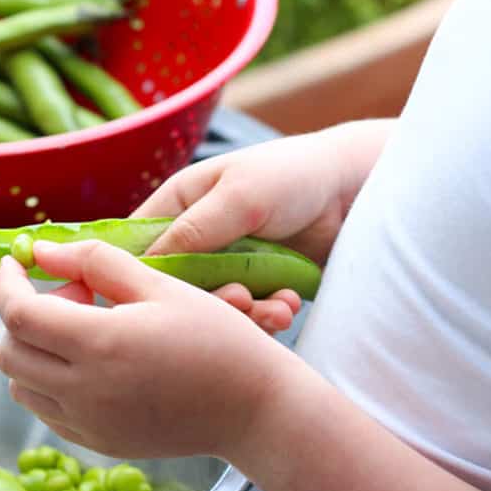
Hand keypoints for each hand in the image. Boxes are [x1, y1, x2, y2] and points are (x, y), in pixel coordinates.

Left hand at [0, 239, 285, 460]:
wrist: (254, 407)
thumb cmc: (216, 337)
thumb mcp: (160, 285)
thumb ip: (96, 262)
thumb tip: (42, 250)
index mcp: (100, 344)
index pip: (19, 315)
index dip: (7, 284)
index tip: (17, 262)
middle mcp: (84, 391)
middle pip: (10, 352)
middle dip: (25, 314)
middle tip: (75, 294)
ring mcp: (89, 423)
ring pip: (21, 386)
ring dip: (35, 350)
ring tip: (86, 329)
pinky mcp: (100, 442)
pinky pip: (48, 411)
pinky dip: (52, 382)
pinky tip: (96, 362)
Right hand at [132, 122, 392, 330]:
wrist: (354, 189)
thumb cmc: (292, 174)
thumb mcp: (239, 196)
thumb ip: (194, 230)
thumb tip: (147, 267)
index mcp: (178, 204)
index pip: (136, 248)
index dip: (139, 278)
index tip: (160, 303)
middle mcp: (196, 236)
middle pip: (176, 288)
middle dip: (208, 301)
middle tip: (240, 298)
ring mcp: (227, 263)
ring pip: (214, 307)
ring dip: (245, 314)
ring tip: (275, 310)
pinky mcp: (257, 284)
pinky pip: (249, 313)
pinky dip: (269, 315)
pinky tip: (290, 305)